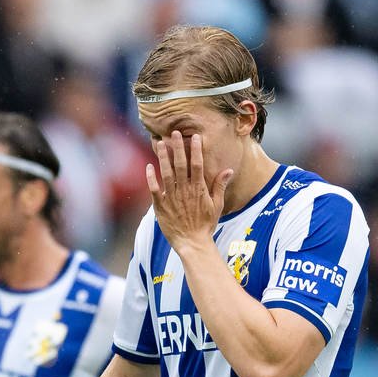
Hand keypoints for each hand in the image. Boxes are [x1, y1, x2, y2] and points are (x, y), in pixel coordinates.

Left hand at [147, 131, 232, 249]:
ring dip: (163, 157)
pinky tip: (149, 166)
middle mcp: (185, 191)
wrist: (192, 243)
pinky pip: (154, 190)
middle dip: (177, 147)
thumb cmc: (206, 224)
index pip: (197, 164)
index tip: (194, 137)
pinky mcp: (160, 206)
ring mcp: (172, 198)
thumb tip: (228, 170)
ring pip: (166, 173)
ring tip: (160, 143)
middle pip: (180, 164)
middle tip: (173, 133)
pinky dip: (151, 178)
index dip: (195, 150)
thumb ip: (220, 186)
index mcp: (199, 189)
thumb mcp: (217, 205)